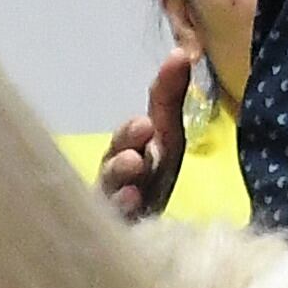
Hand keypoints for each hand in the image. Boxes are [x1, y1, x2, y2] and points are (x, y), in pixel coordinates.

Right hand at [96, 49, 190, 220]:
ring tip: (134, 164)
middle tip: (142, 130)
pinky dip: (120, 210)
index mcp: (128, 153)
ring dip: (120, 174)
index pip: (132, 134)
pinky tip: (133, 201)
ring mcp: (109, 209)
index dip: (139, 124)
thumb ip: (169, 98)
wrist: (147, 235)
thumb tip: (180, 51)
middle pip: (113, 159)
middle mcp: (114, 179)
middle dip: (125, 144)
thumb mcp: (168, 139)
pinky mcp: (110, 235)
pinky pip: (110, 222)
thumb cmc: (152, 182)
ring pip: (107, 190)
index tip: (149, 118)